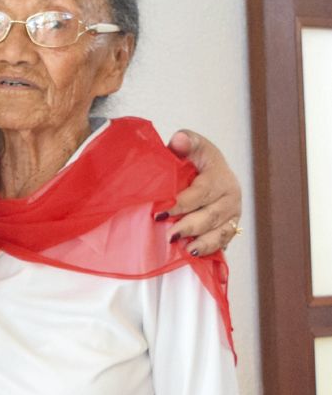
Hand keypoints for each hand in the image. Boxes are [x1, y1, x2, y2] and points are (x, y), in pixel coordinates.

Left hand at [164, 129, 241, 256]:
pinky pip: (222, 242)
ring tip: (186, 250)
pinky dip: (210, 249)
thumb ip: (185, 143)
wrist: (211, 172)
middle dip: (190, 226)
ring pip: (220, 231)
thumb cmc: (196, 160)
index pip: (201, 192)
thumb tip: (179, 140)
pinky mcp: (230, 228)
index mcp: (220, 174)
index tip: (162, 212)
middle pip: (211, 215)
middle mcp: (231, 195)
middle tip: (170, 235)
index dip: (182, 203)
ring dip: (202, 242)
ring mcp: (233, 214)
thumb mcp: (192, 147)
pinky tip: (196, 254)